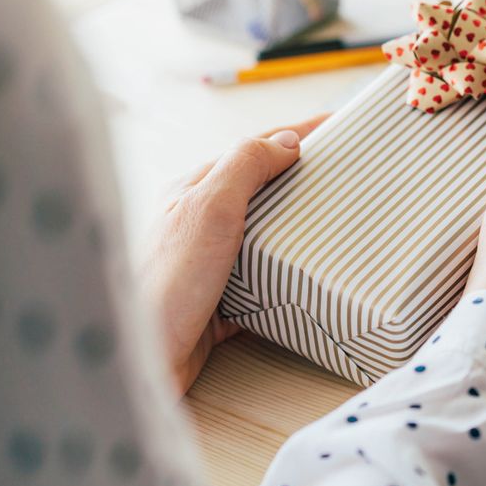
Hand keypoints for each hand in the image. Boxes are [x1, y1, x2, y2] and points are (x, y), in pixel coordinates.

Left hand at [143, 115, 328, 394]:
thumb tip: (286, 140)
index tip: (336, 125)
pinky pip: (266, 283)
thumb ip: (245, 167)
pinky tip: (310, 278)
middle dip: (302, 178)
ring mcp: (210, 265)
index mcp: (194, 192)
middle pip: (261, 191)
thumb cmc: (166, 282)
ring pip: (265, 236)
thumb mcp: (209, 209)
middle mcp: (199, 224)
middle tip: (345, 174)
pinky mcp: (221, 305)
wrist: (139, 360)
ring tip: (337, 221)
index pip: (253, 150)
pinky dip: (291, 276)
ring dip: (299, 227)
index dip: (296, 134)